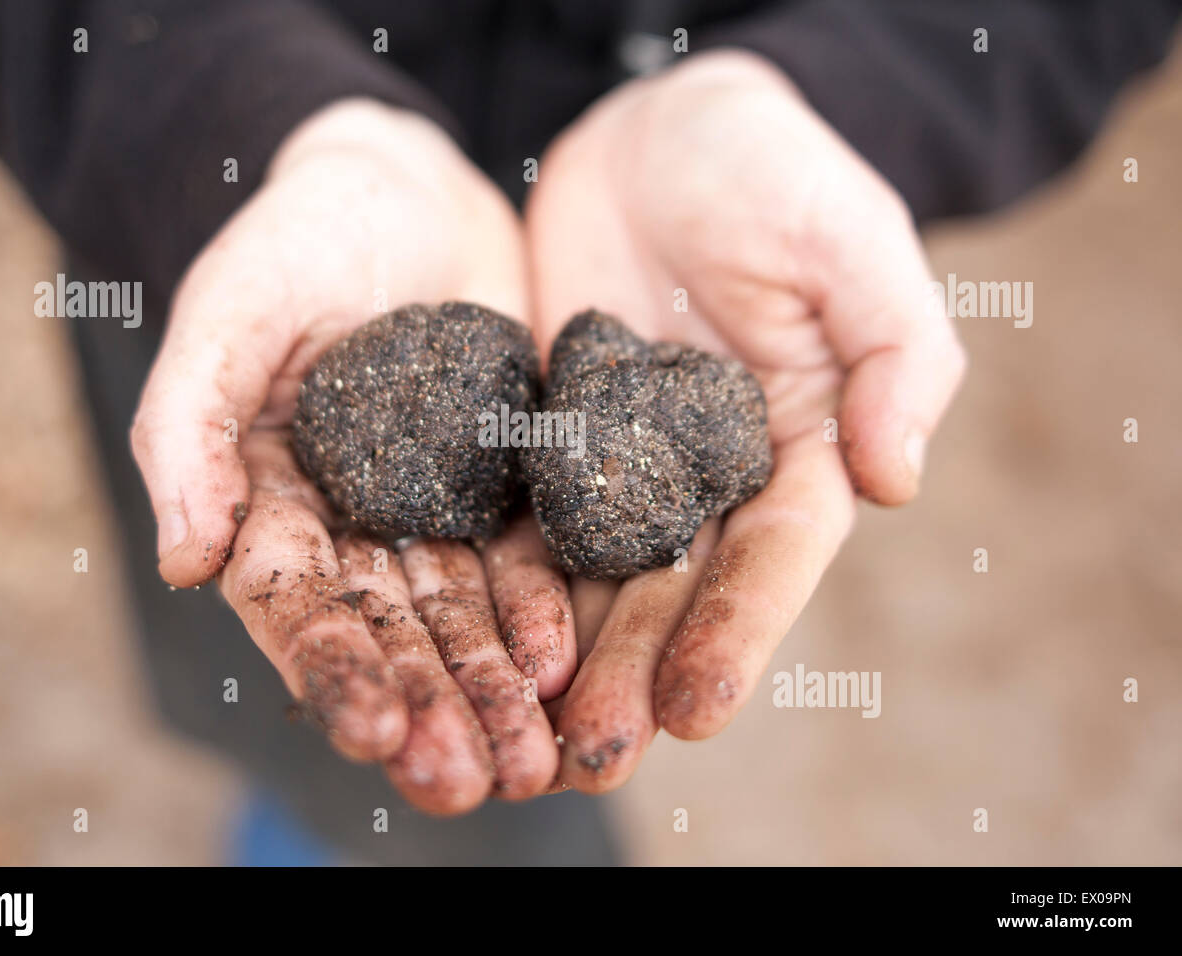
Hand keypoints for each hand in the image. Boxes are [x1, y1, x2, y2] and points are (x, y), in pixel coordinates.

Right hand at [130, 100, 571, 812]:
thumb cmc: (294, 238)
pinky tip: (571, 665)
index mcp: (273, 504)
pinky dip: (546, 614)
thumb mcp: (226, 314)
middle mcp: (356, 526)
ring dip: (494, 692)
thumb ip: (188, 429)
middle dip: (430, 709)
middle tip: (471, 782)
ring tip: (534, 761)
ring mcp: (434, 510)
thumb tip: (184, 562)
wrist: (400, 187)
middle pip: (392, 633)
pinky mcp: (506, 483)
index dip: (333, 671)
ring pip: (464, 617)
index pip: (299, 608)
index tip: (372, 732)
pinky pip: (527, 560)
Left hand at [526, 51, 965, 790]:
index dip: (738, 634)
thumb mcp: (854, 244)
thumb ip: (898, 358)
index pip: (773, 558)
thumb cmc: (773, 172)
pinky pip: (527, 514)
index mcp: (798, 448)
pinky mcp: (552, 436)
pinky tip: (475, 639)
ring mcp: (625, 463)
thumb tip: (896, 483)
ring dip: (568, 657)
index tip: (698, 709)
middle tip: (596, 755)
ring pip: (597, 575)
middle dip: (639, 672)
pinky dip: (507, 580)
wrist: (661, 132)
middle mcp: (710, 476)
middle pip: (676, 588)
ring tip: (532, 733)